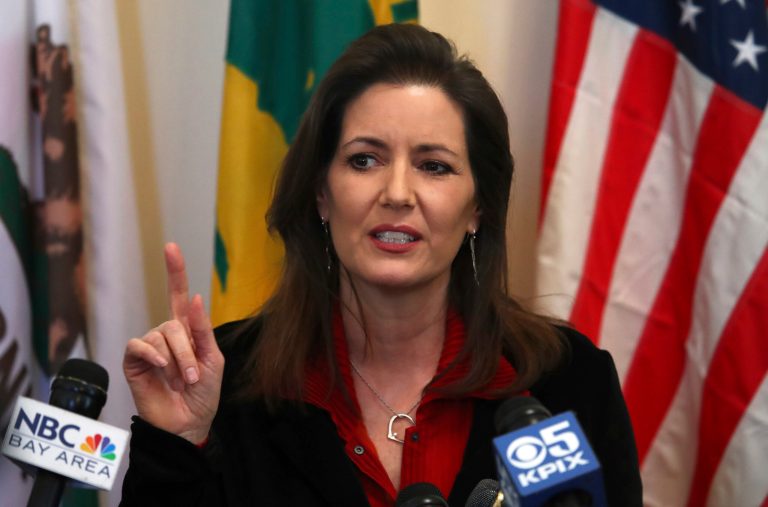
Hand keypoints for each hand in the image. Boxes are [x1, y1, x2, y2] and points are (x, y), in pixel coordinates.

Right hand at [123, 243, 224, 443]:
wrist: (188, 423)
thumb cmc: (204, 393)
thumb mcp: (213, 359)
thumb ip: (202, 330)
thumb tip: (196, 297)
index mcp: (188, 331)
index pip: (179, 296)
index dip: (175, 272)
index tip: (171, 248)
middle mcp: (167, 334)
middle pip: (175, 322)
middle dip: (188, 350)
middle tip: (194, 375)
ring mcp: (150, 348)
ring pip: (160, 335)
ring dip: (176, 359)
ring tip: (182, 380)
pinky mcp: (134, 361)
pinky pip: (139, 345)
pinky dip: (153, 354)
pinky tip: (160, 368)